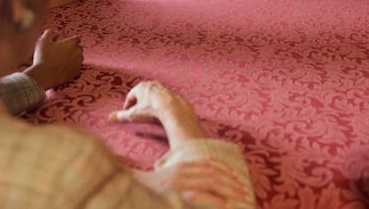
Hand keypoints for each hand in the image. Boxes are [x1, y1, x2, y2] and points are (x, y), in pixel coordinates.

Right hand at [23, 29, 82, 89]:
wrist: (44, 76)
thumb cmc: (43, 57)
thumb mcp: (43, 40)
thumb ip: (49, 32)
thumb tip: (53, 31)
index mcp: (72, 42)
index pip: (76, 38)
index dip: (67, 40)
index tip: (60, 44)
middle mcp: (78, 51)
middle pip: (77, 47)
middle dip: (70, 49)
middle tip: (59, 53)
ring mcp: (79, 62)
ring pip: (77, 57)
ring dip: (71, 57)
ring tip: (59, 61)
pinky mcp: (77, 72)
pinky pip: (76, 67)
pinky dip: (71, 67)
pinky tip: (61, 68)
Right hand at [110, 81, 207, 147]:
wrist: (172, 108)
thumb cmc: (151, 110)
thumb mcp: (134, 115)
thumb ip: (121, 116)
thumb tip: (110, 118)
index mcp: (140, 87)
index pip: (130, 96)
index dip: (127, 105)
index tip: (126, 112)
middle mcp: (151, 84)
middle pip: (141, 93)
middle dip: (138, 102)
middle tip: (136, 111)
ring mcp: (162, 87)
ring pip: (152, 94)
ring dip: (149, 101)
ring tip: (147, 111)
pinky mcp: (171, 93)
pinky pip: (162, 98)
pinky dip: (159, 103)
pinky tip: (159, 110)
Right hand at [133, 160, 253, 206]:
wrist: (123, 189)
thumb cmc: (147, 188)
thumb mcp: (167, 177)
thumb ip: (183, 177)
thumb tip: (197, 186)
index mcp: (181, 165)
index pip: (210, 164)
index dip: (226, 170)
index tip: (238, 177)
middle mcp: (181, 172)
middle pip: (214, 174)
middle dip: (232, 183)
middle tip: (246, 192)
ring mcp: (178, 184)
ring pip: (211, 184)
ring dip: (229, 192)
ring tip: (241, 199)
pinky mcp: (175, 196)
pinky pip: (200, 197)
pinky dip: (214, 201)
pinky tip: (225, 206)